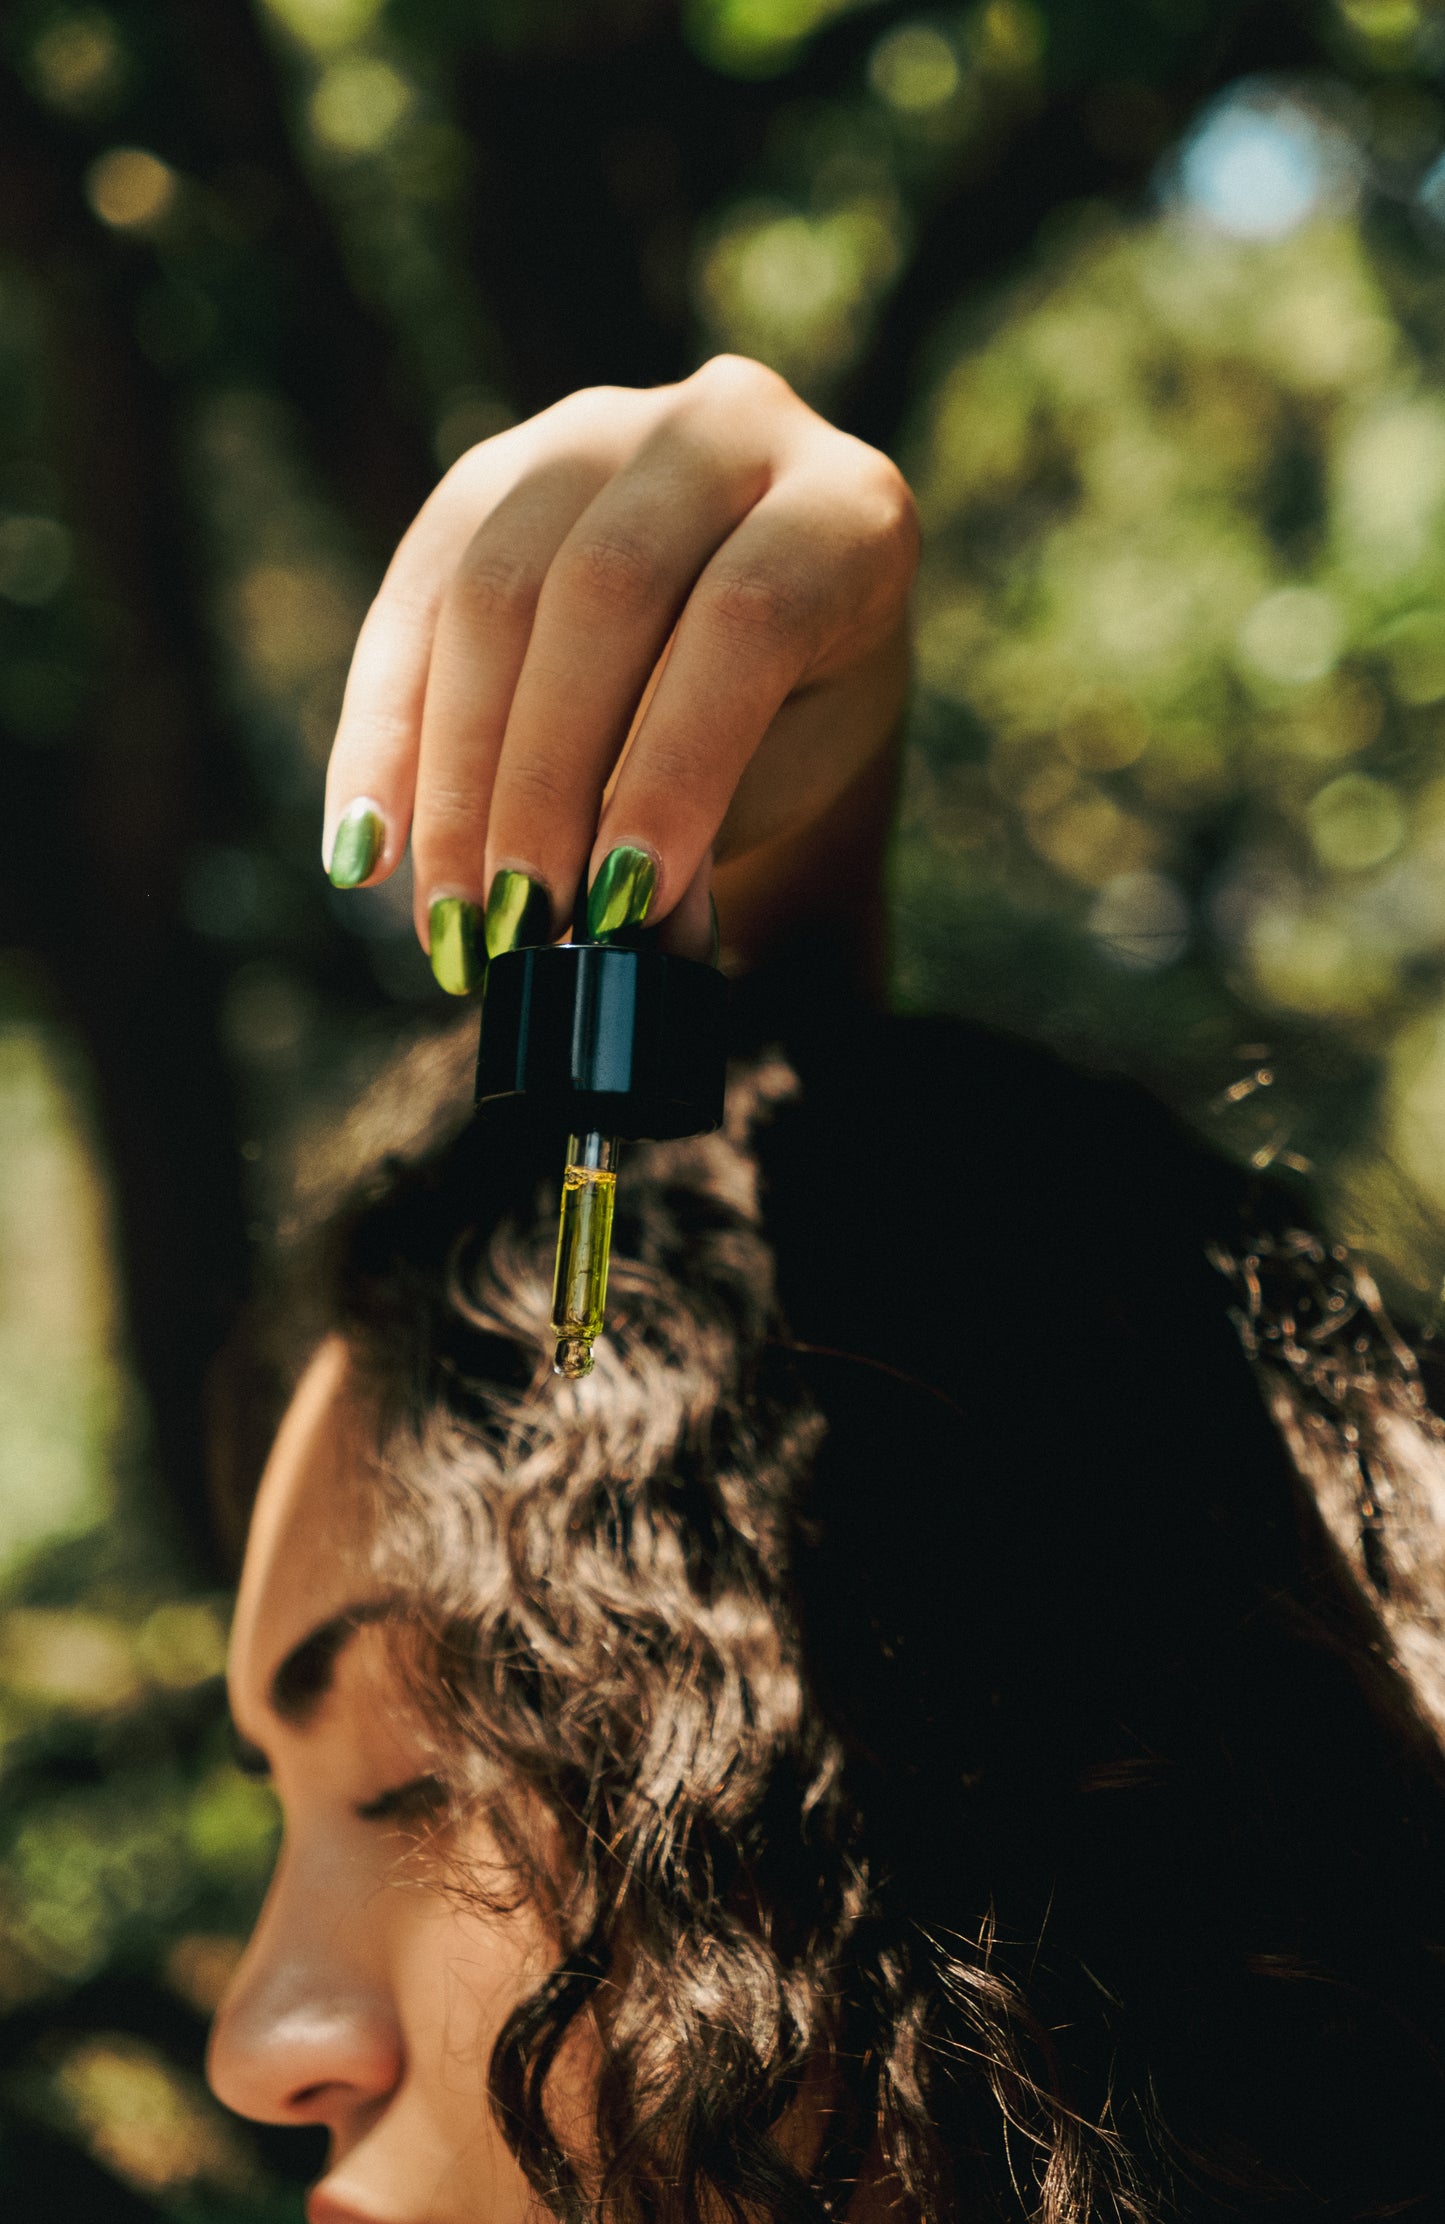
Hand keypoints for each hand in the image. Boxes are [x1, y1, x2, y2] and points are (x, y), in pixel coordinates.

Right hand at [322, 354, 917, 987]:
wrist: (759, 655)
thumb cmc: (786, 731)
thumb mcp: (782, 778)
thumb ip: (705, 829)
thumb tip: (616, 935)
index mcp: (845, 507)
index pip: (745, 617)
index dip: (676, 765)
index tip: (621, 904)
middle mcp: (725, 429)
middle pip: (602, 590)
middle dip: (545, 779)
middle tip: (519, 922)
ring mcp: (595, 433)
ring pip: (490, 592)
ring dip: (455, 778)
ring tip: (452, 919)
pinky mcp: (488, 474)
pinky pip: (412, 605)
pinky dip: (383, 743)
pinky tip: (365, 857)